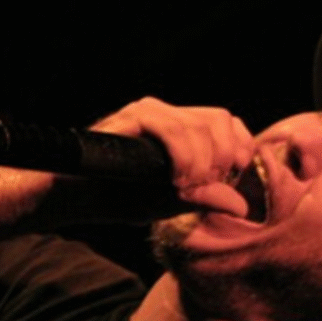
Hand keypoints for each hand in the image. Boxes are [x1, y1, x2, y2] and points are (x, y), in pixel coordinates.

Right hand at [91, 96, 254, 216]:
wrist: (78, 198)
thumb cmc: (120, 199)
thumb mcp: (172, 203)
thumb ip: (205, 199)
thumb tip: (242, 208)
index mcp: (181, 130)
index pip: (226, 123)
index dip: (239, 145)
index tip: (234, 173)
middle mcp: (168, 115)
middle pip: (219, 119)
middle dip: (223, 155)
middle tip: (206, 183)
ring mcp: (151, 112)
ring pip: (199, 125)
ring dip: (201, 161)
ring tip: (185, 186)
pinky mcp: (133, 117)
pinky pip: (172, 129)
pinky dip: (182, 156)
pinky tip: (176, 179)